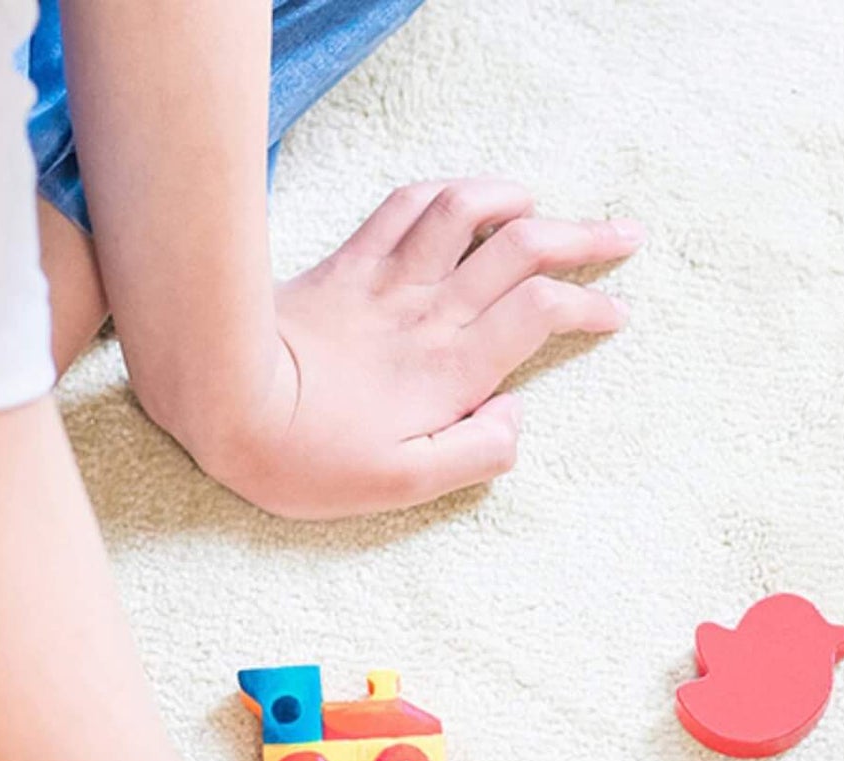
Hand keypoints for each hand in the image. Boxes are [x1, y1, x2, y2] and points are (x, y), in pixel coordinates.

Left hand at [185, 180, 640, 518]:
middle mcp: (430, 312)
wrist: (218, 398)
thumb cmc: (309, 457)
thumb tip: (516, 418)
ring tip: (546, 207)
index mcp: (453, 368)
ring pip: (466, 211)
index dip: (590, 305)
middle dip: (584, 238)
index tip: (618, 314)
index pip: (542, 312)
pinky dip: (448, 193)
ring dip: (515, 201)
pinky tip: (465, 198)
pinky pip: (407, 206)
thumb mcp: (405, 486)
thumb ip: (479, 453)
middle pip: (522, 249)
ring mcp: (389, 280)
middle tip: (626, 237)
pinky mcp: (348, 264)